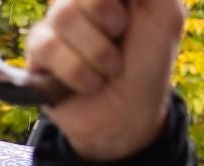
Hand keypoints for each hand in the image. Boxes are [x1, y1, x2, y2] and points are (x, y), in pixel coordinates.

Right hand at [25, 0, 183, 161]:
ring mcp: (56, 24)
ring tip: (108, 69)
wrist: (129, 116)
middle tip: (120, 35)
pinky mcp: (38, 55)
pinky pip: (47, 47)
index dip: (104, 4)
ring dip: (96, 51)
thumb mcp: (165, 13)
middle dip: (108, 16)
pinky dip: (78, 71)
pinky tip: (89, 83)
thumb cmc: (149, 63)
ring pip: (63, 16)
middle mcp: (79, 0)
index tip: (120, 22)